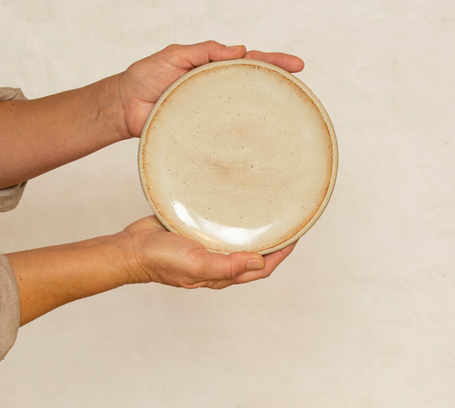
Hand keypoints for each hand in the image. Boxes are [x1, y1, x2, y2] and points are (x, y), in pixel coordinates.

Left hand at [115, 41, 304, 137]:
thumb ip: (203, 51)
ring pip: (244, 112)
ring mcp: (213, 113)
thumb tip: (239, 49)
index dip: (274, 61)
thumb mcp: (174, 56)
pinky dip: (242, 138)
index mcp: (213, 68)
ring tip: (290, 115)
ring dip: (266, 113)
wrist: (124, 106)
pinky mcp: (204, 133)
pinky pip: (226, 135)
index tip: (297, 65)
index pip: (250, 61)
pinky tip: (259, 143)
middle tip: (301, 89)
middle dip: (279, 85)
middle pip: (254, 86)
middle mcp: (218, 91)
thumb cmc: (146, 77)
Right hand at [121, 216, 295, 289]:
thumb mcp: (196, 265)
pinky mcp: (199, 231)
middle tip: (289, 221)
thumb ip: (226, 267)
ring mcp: (210, 245)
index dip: (281, 254)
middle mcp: (220, 260)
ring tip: (270, 211)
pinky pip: (223, 226)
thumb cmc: (162, 260)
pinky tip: (239, 205)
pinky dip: (236, 219)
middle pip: (255, 253)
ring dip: (257, 229)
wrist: (133, 247)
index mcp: (223, 272)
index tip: (296, 237)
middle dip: (275, 241)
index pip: (262, 267)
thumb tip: (259, 263)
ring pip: (241, 239)